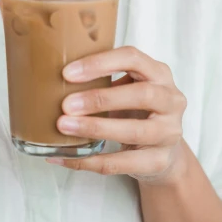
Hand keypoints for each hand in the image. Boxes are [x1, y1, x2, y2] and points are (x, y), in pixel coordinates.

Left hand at [48, 46, 187, 184]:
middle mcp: (171, 100)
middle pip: (141, 95)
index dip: (100, 63)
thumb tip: (50, 75)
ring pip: (134, 131)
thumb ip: (102, 78)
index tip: (68, 73)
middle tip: (66, 105)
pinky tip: (66, 157)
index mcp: (159, 73)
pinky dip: (91, 161)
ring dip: (96, 128)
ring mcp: (169, 133)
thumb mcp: (127, 86)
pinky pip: (122, 163)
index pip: (133, 58)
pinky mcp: (159, 161)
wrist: (162, 152)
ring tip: (64, 127)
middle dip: (100, 99)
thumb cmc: (136, 110)